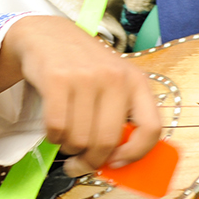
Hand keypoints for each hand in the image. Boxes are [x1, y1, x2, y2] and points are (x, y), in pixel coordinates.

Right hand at [0, 15, 161, 175]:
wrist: (47, 34)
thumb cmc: (84, 67)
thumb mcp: (113, 81)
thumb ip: (121, 115)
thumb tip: (117, 162)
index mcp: (136, 81)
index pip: (151, 129)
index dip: (136, 154)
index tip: (117, 163)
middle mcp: (115, 78)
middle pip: (108, 142)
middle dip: (90, 161)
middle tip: (79, 164)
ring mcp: (85, 77)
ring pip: (79, 139)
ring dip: (69, 148)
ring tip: (65, 139)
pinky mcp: (57, 79)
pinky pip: (56, 128)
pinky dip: (53, 137)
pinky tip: (53, 130)